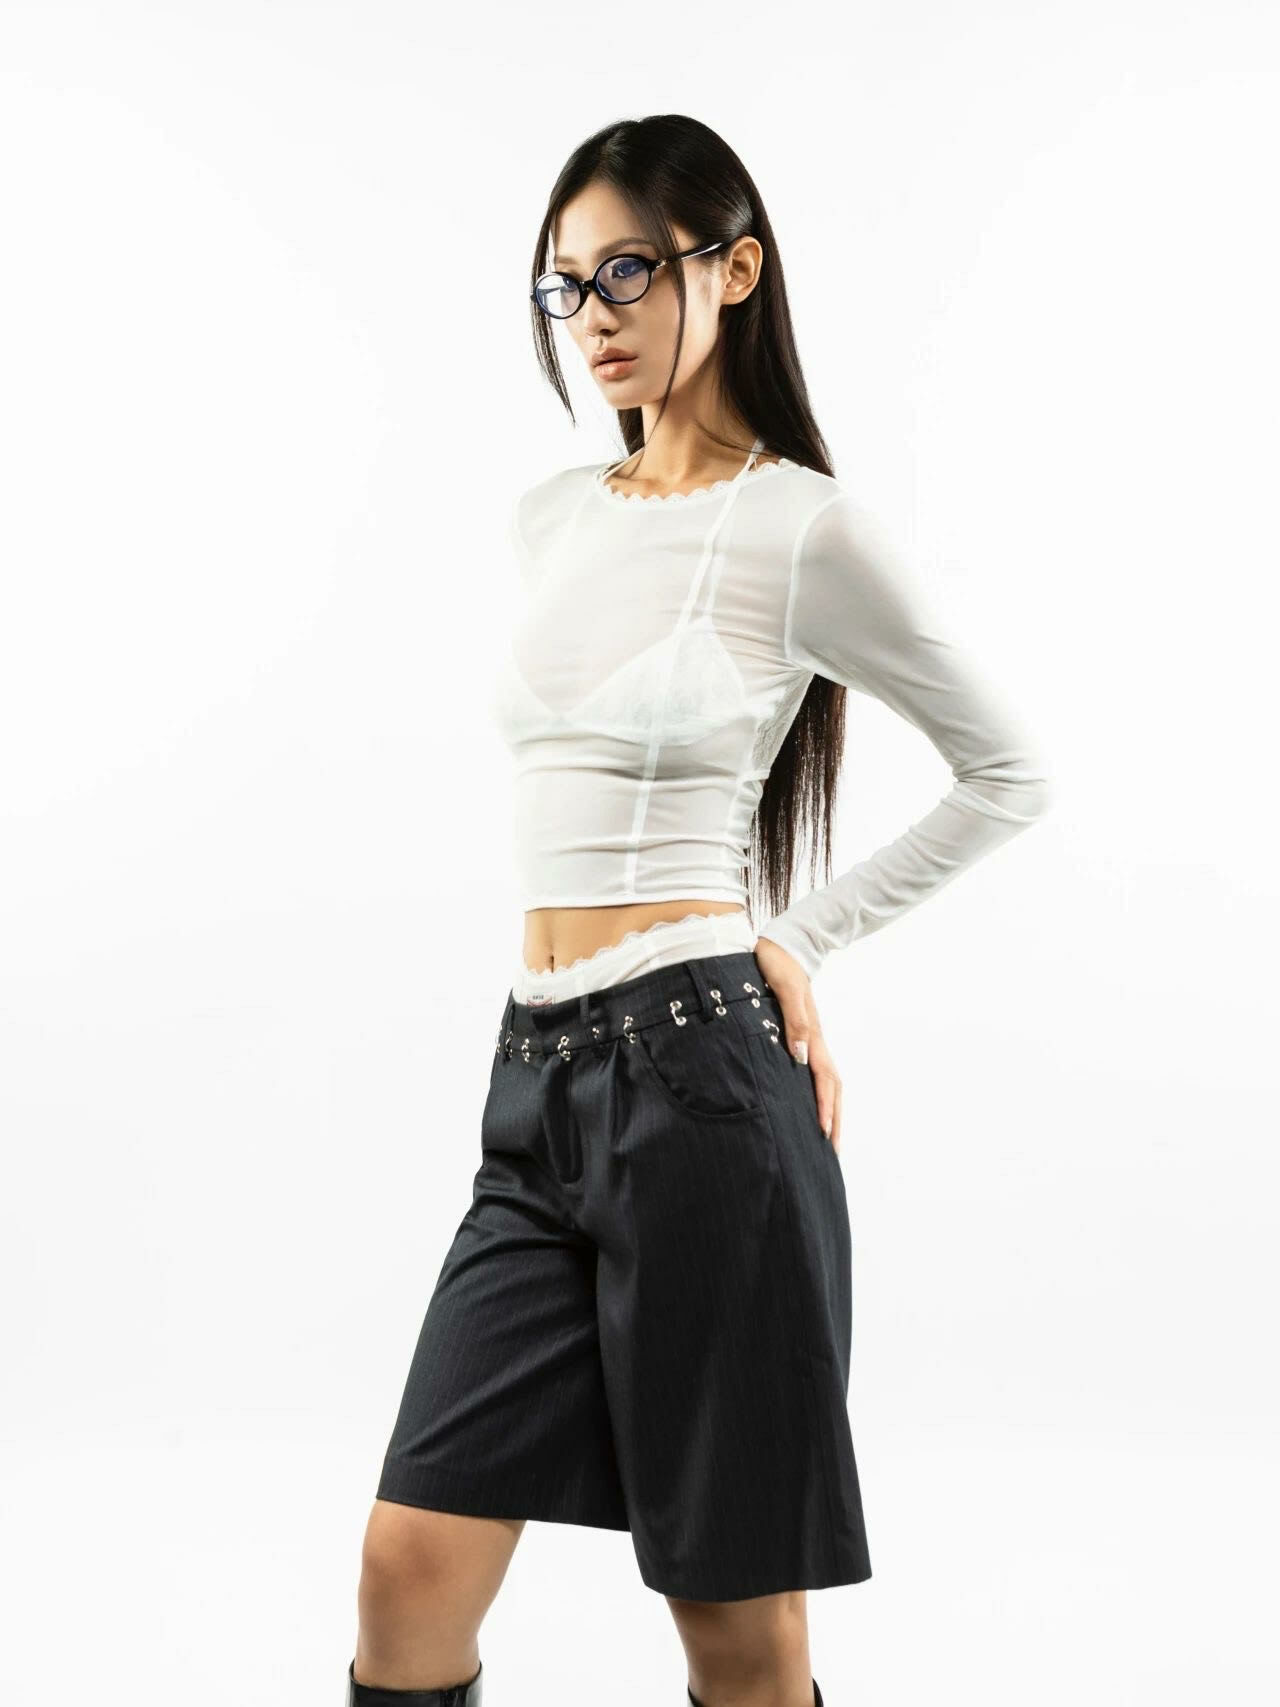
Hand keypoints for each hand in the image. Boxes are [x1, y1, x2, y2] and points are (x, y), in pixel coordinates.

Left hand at [753, 936, 841, 1153]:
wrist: (784, 946)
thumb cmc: (779, 966)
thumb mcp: (785, 989)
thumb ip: (794, 1021)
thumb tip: (801, 1056)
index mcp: (812, 1035)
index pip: (824, 1079)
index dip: (824, 1108)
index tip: (823, 1133)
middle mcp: (816, 1041)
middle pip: (833, 1088)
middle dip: (834, 1119)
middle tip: (832, 1151)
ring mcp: (813, 1040)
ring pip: (829, 1083)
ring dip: (831, 1110)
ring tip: (827, 1137)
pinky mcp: (805, 1037)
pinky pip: (818, 1073)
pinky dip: (821, 1094)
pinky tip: (811, 1104)